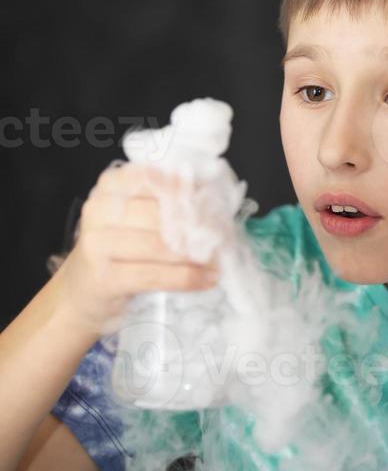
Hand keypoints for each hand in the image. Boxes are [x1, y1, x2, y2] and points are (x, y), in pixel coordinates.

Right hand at [52, 162, 220, 337]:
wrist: (81, 293)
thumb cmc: (119, 249)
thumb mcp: (136, 216)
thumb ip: (165, 202)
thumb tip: (214, 195)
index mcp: (111, 185)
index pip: (156, 178)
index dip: (189, 189)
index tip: (216, 200)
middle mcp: (100, 209)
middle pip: (160, 212)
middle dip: (197, 224)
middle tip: (224, 233)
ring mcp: (98, 244)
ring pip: (160, 244)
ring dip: (196, 253)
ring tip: (219, 258)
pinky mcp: (104, 277)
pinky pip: (155, 275)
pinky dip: (187, 278)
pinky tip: (208, 279)